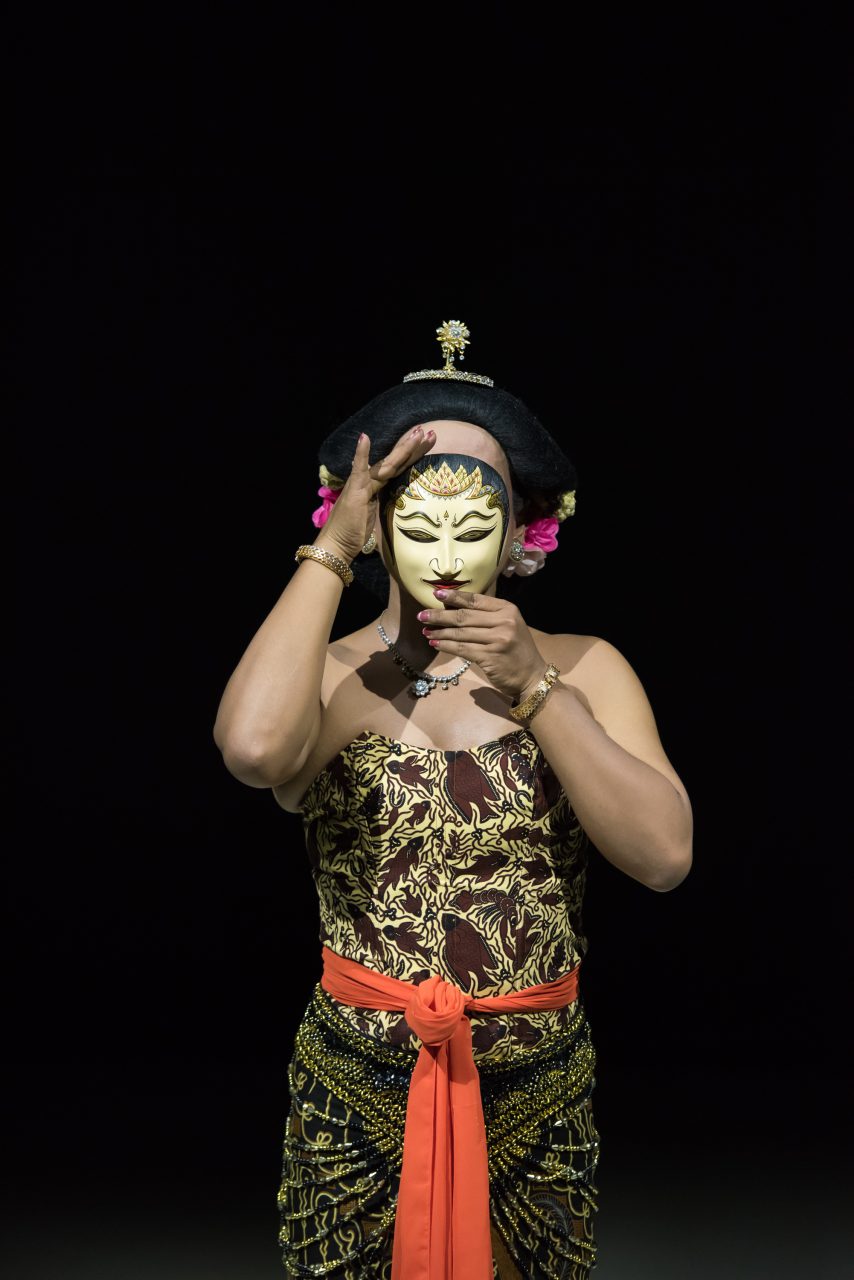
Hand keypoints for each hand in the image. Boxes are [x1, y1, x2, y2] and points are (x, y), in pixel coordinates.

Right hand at [317, 426, 435, 562]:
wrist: (336, 544)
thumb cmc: (354, 533)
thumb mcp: (376, 517)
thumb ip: (385, 505)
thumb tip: (398, 503)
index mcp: (376, 486)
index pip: (398, 467)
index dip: (412, 454)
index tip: (427, 442)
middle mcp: (369, 481)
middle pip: (396, 461)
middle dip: (413, 446)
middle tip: (430, 432)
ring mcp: (361, 484)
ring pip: (387, 464)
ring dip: (403, 448)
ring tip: (419, 433)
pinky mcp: (354, 491)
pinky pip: (359, 470)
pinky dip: (361, 454)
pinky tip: (364, 438)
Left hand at [418, 589, 548, 702]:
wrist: (532, 676)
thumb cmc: (516, 650)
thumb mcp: (508, 626)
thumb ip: (487, 616)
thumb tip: (454, 608)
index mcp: (507, 609)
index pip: (475, 600)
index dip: (454, 596)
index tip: (436, 594)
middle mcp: (504, 622)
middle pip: (464, 616)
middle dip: (440, 615)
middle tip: (421, 615)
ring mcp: (497, 639)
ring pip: (461, 633)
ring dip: (440, 632)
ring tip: (425, 630)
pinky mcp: (490, 657)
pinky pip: (462, 649)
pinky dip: (446, 646)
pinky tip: (435, 644)